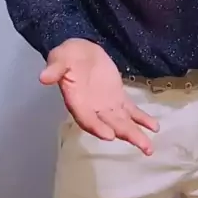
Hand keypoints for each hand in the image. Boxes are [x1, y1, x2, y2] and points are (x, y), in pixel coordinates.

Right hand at [39, 39, 158, 154]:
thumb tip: (43, 77)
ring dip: (136, 133)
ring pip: (122, 122)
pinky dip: (142, 118)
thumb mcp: (59, 58)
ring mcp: (107, 105)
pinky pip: (131, 110)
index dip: (97, 127)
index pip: (86, 118)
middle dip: (126, 135)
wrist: (79, 51)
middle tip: (143, 146)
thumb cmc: (67, 56)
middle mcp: (93, 108)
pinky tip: (154, 127)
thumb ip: (55, 68)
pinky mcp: (117, 98)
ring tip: (149, 146)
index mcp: (77, 101)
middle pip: (110, 125)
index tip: (109, 136)